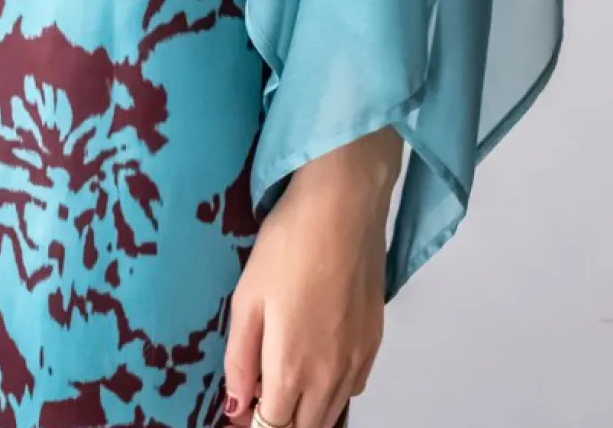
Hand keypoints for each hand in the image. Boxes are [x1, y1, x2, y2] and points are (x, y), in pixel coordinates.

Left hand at [221, 126, 401, 427]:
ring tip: (286, 383)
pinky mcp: (375, 341)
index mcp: (292, 368)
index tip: (241, 409)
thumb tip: (236, 406)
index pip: (272, 426)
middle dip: (280, 419)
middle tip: (261, 392)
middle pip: (305, 427)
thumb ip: (240, 360)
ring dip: (308, 410)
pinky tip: (319, 364)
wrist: (343, 206)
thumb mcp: (247, 298)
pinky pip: (354, 388)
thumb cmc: (288, 244)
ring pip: (332, 413)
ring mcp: (358, 360)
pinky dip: (334, 392)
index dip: (253, 421)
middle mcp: (330, 376)